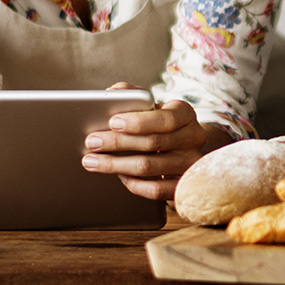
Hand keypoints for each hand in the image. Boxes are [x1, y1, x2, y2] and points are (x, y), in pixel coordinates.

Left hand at [81, 83, 214, 200]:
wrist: (184, 146)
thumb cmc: (159, 122)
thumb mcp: (151, 104)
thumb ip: (132, 94)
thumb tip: (112, 94)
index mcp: (185, 113)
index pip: (166, 118)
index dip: (138, 121)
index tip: (112, 122)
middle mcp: (192, 137)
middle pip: (153, 143)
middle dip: (117, 142)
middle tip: (91, 142)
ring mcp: (189, 163)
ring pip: (150, 167)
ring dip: (116, 165)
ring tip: (92, 161)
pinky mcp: (183, 185)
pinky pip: (156, 190)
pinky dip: (134, 184)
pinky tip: (119, 176)